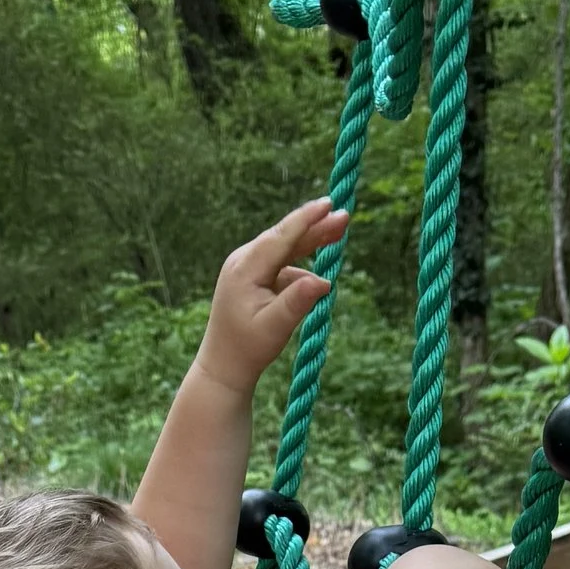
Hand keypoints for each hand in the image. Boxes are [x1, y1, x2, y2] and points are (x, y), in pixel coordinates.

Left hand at [194, 199, 348, 398]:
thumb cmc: (248, 348)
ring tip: (339, 232)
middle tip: (344, 216)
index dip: (305, 220)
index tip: (327, 203)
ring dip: (312, 243)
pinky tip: (317, 281)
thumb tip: (324, 282)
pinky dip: (302, 266)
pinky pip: (283, 263)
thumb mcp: (275, 327)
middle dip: (316, 226)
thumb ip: (297, 302)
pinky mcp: (255, 275)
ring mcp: (248, 266)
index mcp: (245, 268)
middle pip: (285, 238)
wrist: (225, 365)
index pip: (280, 237)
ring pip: (286, 249)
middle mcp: (244, 260)